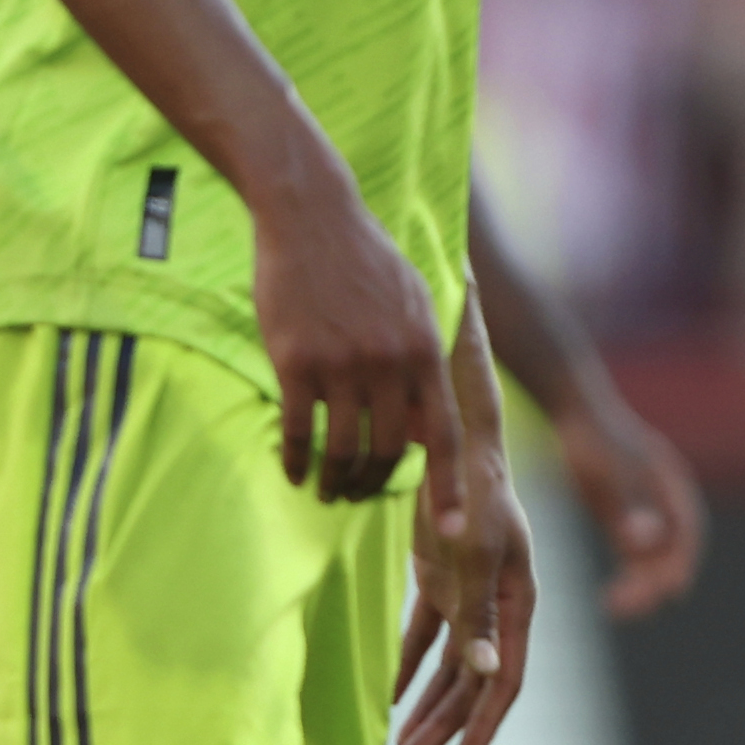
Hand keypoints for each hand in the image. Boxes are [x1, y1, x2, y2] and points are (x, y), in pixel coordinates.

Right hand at [252, 179, 457, 501]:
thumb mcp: (413, 301)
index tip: (453, 530)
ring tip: (326, 488)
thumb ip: (422, 359)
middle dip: (374, 484)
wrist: (311, 214)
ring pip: (344, 448)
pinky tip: (292, 470)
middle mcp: (389, 361)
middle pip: (390, 451)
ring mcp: (342, 363)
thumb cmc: (363, 258)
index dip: (448, 487)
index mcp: (424, 348)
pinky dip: (296, 460)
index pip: (444, 434)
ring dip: (335, 479)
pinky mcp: (296, 361)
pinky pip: (300, 431)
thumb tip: (425, 422)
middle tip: (357, 494)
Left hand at [392, 434, 536, 744]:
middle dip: (447, 723)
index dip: (485, 721)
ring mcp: (470, 590)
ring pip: (451, 663)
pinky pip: (426, 635)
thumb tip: (484, 670)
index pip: (507, 675)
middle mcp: (499, 601)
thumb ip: (480, 609)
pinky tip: (392, 695)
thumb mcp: (476, 547)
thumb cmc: (474, 485)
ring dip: (428, 703)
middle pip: (475, 678)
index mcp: (520, 598)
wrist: (457, 435)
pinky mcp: (442, 577)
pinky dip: (410, 665)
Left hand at [556, 399, 705, 618]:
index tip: (668, 592)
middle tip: (627, 606)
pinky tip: (610, 594)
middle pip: (671, 550)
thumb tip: (642, 544)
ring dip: (641, 583)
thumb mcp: (610, 472)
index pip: (687, 534)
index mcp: (671, 485)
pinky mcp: (623, 513)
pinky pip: (633, 553)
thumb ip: (629, 506)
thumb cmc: (593, 437)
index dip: (680, 563)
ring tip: (615, 605)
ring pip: (652, 556)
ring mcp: (645, 507)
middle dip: (655, 581)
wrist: (570, 409)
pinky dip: (629, 574)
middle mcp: (665, 499)